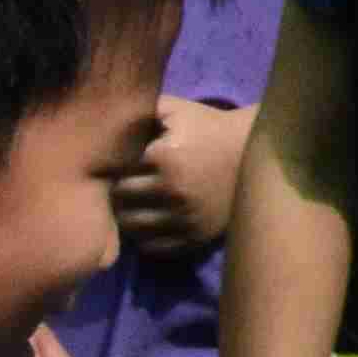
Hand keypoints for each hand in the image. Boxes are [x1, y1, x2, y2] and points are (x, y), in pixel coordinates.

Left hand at [108, 96, 247, 257]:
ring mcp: (185, 217)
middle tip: (120, 186)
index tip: (115, 165)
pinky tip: (148, 221)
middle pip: (120, 200)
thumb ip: (140, 109)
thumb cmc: (207, 127)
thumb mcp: (176, 109)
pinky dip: (145, 238)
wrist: (252, 151)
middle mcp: (173, 191)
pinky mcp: (196, 236)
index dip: (112, 167)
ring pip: (133, 227)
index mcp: (163, 158)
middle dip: (116, 192)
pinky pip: (155, 248)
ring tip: (132, 205)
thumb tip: (105, 115)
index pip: (116, 170)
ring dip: (126, 217)